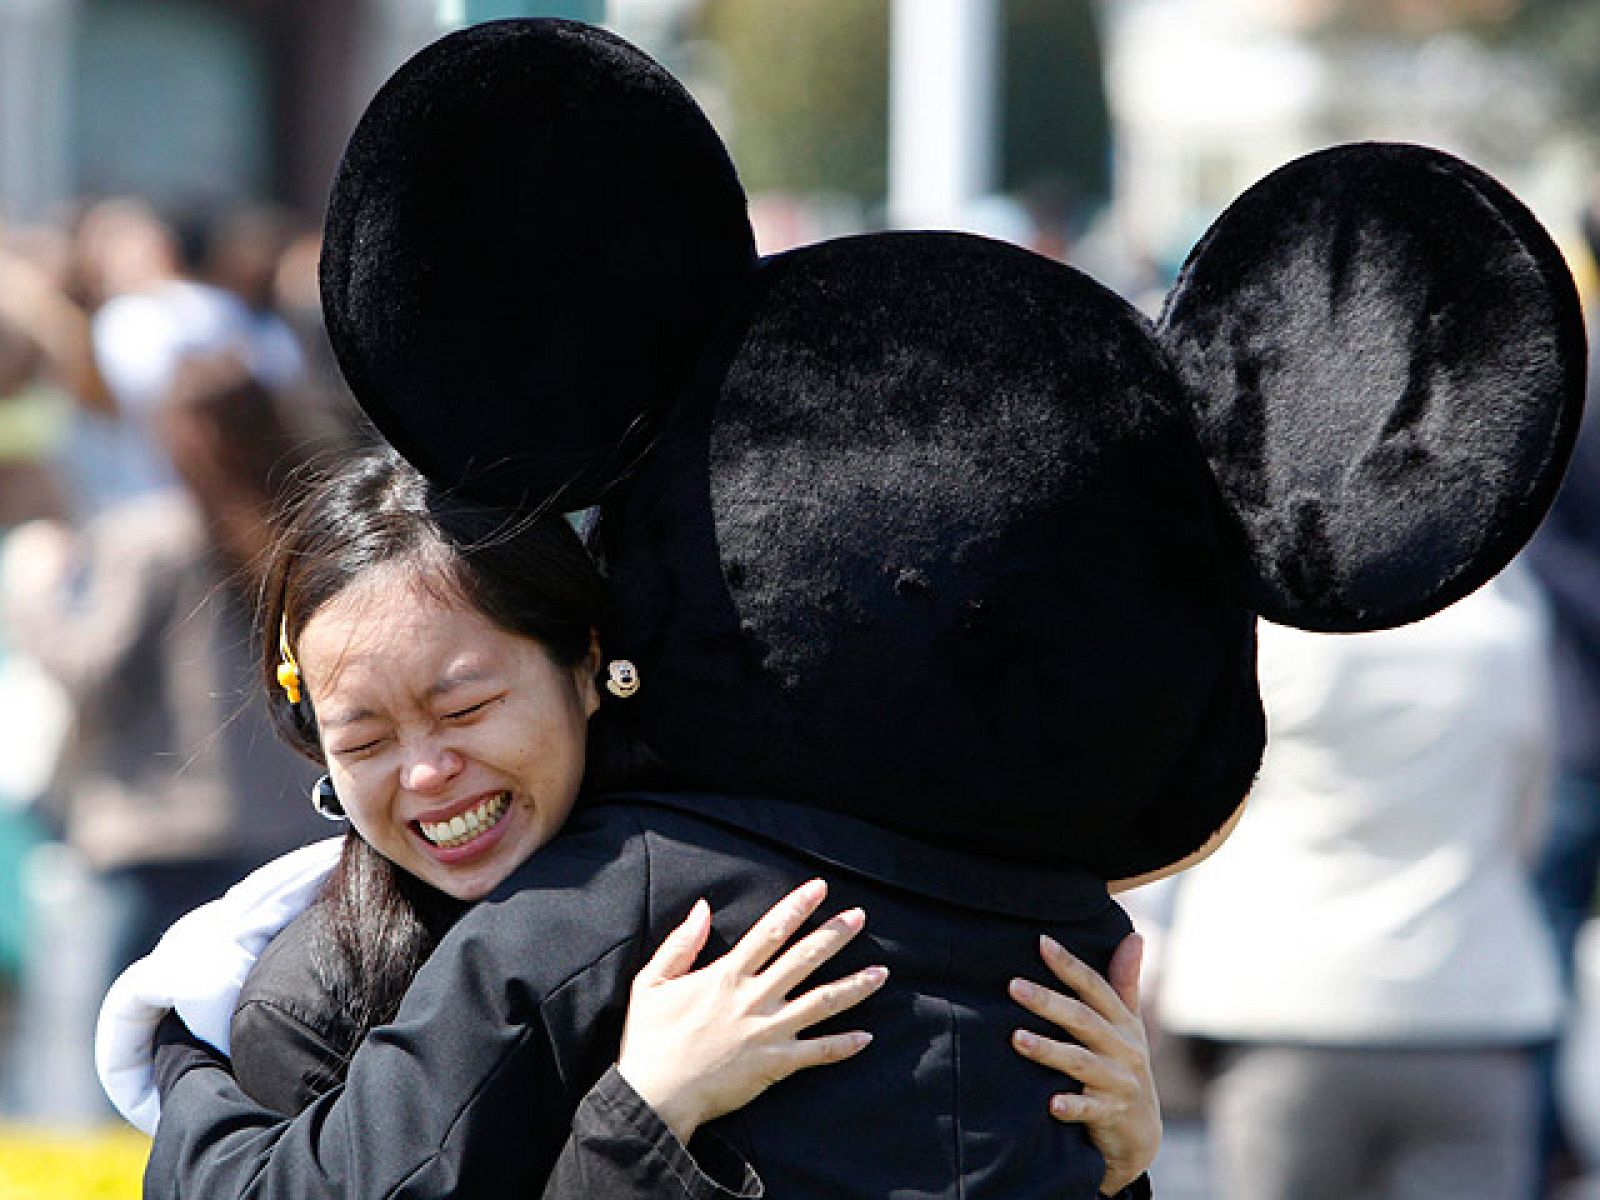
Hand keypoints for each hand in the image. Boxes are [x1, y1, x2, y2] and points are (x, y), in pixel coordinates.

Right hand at [617, 879, 886, 1141]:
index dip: (796, 907)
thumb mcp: (652, 982)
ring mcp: (767, 1032)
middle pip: (803, 959)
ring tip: (882, 972)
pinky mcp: (774, 1065)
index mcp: (726, 975)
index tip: (820, 888)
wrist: (654, 1095)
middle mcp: (753, 999)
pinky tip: (867, 1037)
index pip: (769, 932)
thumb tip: (703, 908)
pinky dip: (843, 1046)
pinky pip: (816, 1053)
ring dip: (853, 986)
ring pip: (821, 1003)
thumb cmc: (649, 1039)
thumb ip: (680, 943)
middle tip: (860, 916)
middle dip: (834, 935)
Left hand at [1009, 933, 1158, 1196]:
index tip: (1041, 941)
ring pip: (1081, 1062)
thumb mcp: (1128, 1025)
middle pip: (1084, 1020)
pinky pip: (1089, 1109)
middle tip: (1012, 985)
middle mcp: (1123, 1049)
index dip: (1070, 965)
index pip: (1096, 988)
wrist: (1140, 1132)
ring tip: (1017, 1038)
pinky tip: (1050, 1104)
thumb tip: (1134, 935)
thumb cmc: (1123, 1065)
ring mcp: (1118, 1083)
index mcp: (1123, 1023)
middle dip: (1048, 1002)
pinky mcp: (1110, 1114)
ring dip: (1049, 1050)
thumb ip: (1124, 982)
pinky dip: (1072, 1106)